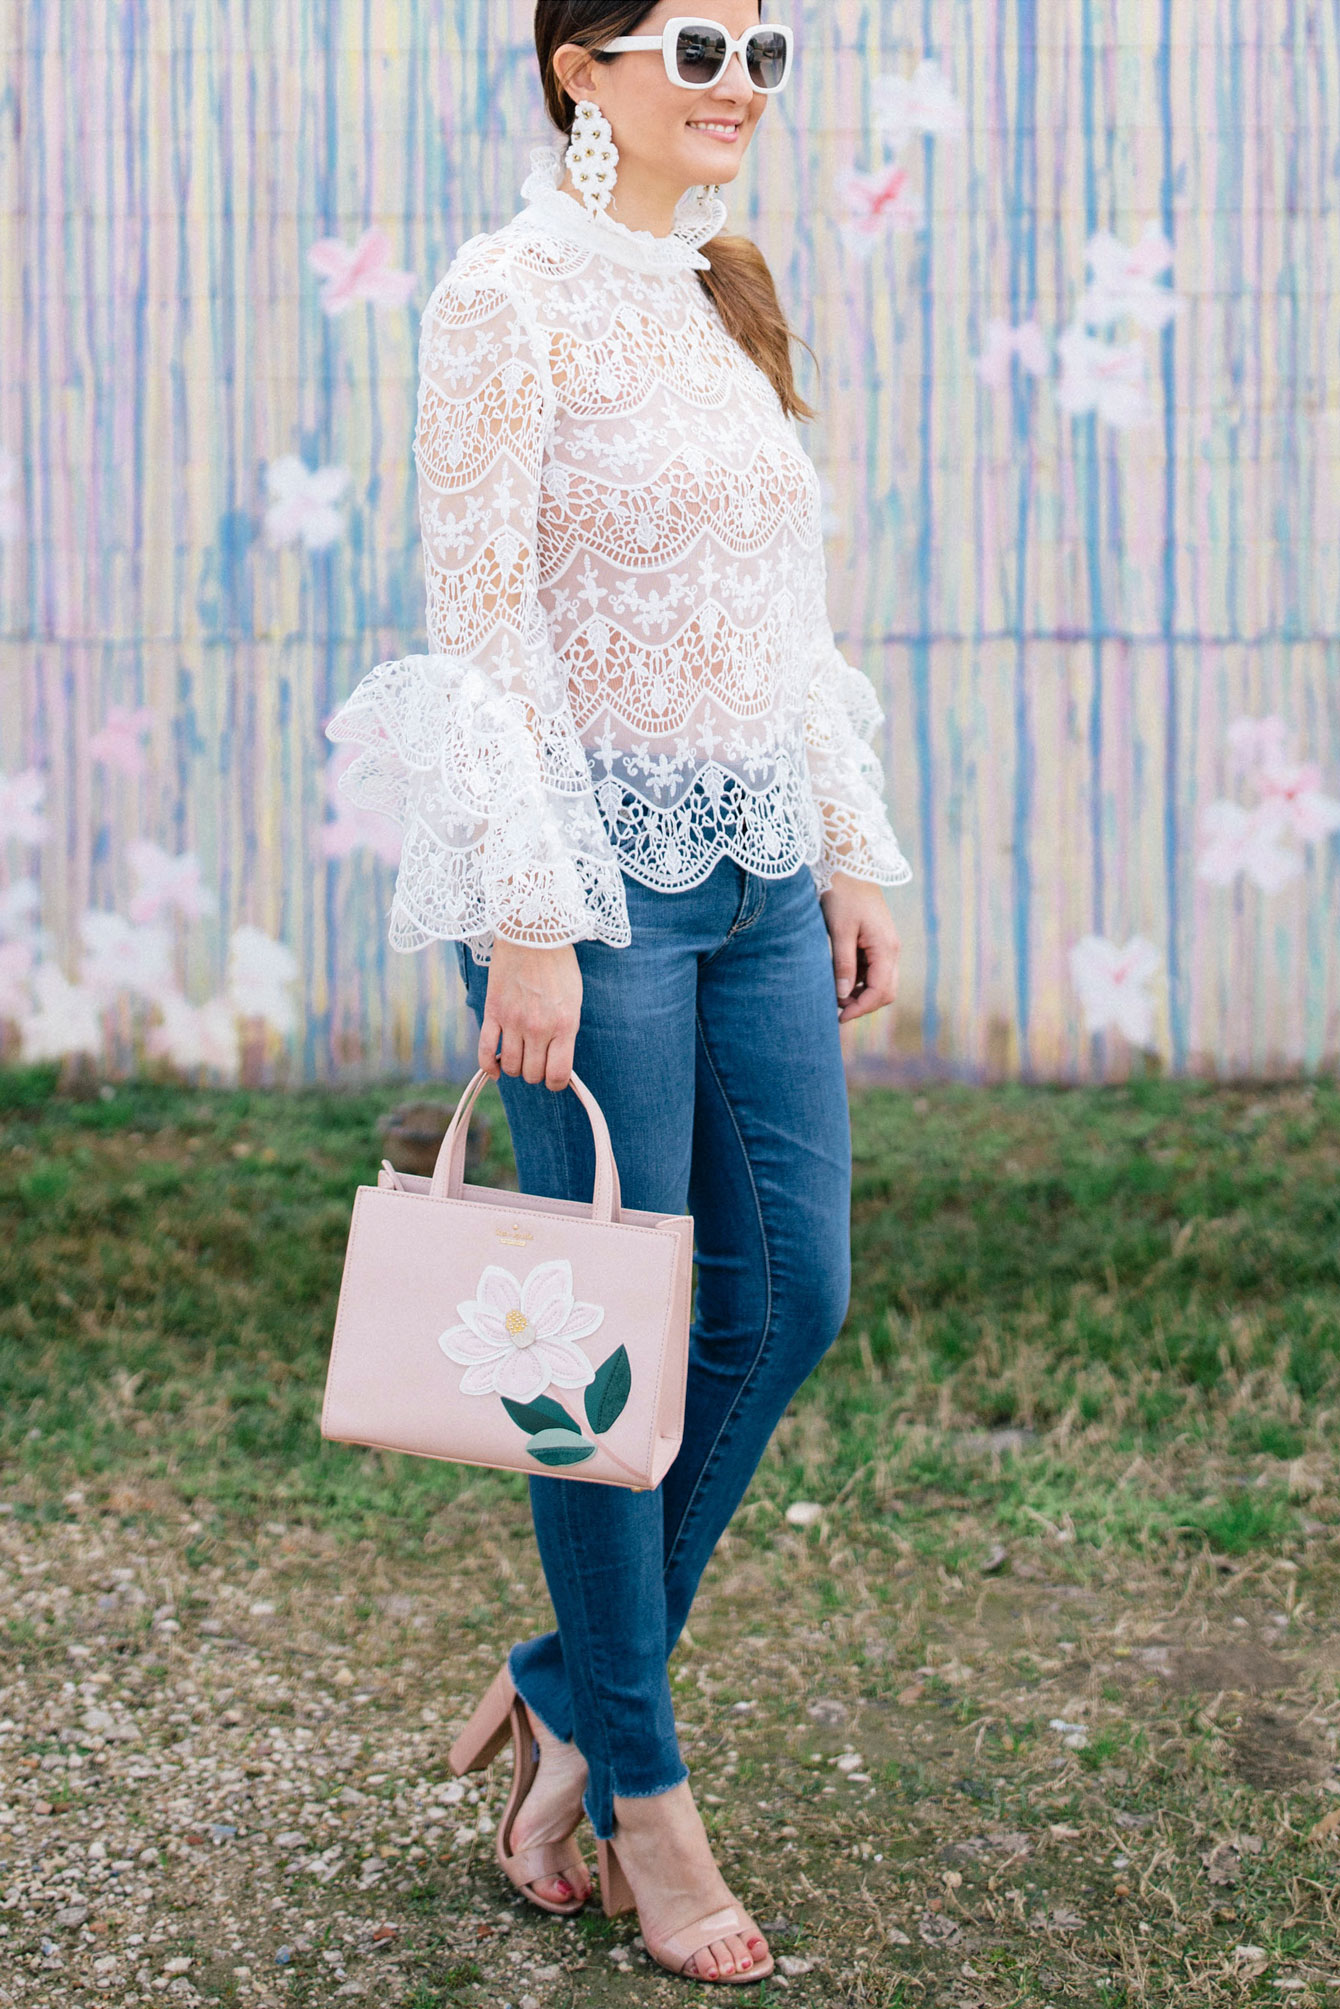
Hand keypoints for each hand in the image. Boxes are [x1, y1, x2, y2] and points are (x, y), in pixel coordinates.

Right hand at [478, 940, 582, 1090]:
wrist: (533, 932)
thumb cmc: (558, 965)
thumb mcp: (574, 1000)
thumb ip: (566, 1031)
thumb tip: (558, 1061)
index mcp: (564, 1025)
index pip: (559, 1075)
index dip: (556, 1082)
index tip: (554, 1077)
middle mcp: (538, 1028)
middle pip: (533, 1074)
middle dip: (536, 1073)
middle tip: (537, 1061)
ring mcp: (513, 1021)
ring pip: (511, 1067)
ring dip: (515, 1068)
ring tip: (520, 1055)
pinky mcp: (493, 1012)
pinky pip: (485, 1052)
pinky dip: (489, 1067)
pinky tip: (495, 1069)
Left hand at [818, 873, 900, 1023]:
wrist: (849, 865)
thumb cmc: (842, 895)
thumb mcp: (839, 931)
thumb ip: (843, 964)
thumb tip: (842, 996)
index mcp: (886, 949)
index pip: (880, 992)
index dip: (860, 1009)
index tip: (839, 1017)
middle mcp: (891, 950)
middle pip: (885, 991)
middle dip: (862, 1005)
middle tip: (836, 1011)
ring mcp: (886, 946)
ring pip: (879, 982)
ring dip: (860, 994)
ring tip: (833, 996)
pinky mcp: (877, 942)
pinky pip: (872, 970)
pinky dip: (858, 980)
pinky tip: (838, 979)